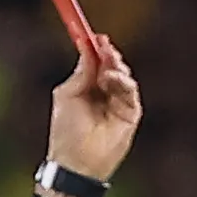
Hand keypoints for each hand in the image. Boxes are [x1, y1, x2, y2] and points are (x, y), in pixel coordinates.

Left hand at [47, 33, 138, 183]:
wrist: (77, 159)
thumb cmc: (66, 130)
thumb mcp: (67, 94)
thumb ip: (80, 73)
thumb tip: (87, 49)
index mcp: (86, 88)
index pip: (95, 63)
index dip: (95, 49)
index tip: (94, 36)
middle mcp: (104, 94)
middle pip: (111, 66)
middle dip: (108, 54)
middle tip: (103, 44)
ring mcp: (118, 104)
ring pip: (123, 76)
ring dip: (115, 66)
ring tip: (106, 68)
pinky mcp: (130, 114)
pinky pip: (131, 91)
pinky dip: (122, 81)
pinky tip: (111, 79)